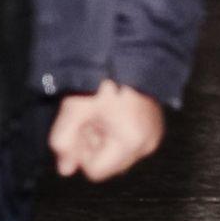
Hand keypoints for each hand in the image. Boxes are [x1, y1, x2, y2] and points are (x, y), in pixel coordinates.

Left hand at [48, 82, 164, 182]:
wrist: (133, 49)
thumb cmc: (104, 78)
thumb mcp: (74, 109)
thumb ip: (63, 143)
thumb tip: (65, 169)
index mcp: (131, 143)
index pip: (95, 171)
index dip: (82, 151)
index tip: (82, 125)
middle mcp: (148, 144)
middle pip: (109, 165)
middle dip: (94, 145)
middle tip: (90, 116)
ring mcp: (154, 135)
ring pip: (118, 154)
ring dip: (104, 138)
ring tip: (101, 110)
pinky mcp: (156, 126)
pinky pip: (129, 142)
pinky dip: (117, 131)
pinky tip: (114, 110)